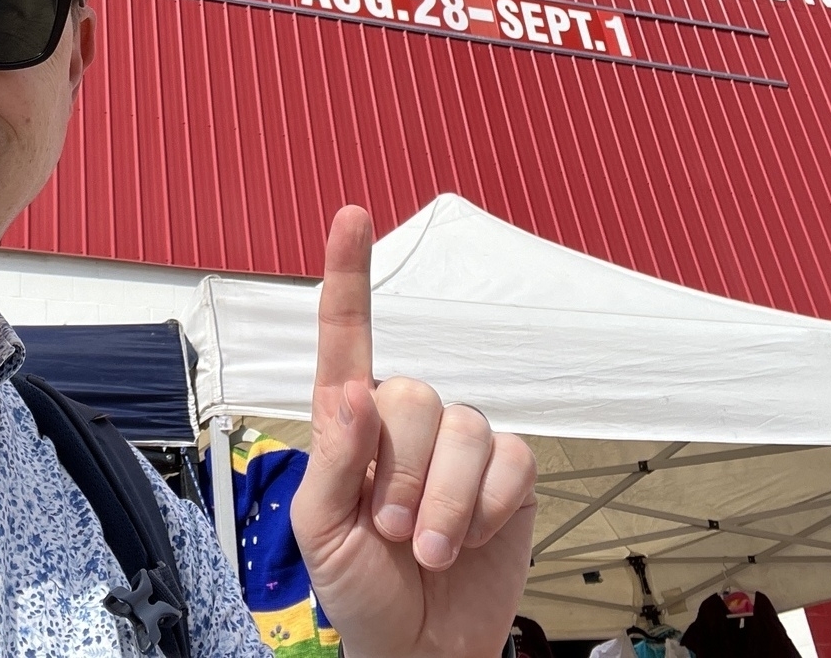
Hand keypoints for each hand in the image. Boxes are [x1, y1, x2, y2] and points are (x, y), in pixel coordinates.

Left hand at [290, 205, 537, 657]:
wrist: (419, 647)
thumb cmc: (358, 589)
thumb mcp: (320, 531)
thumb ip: (329, 458)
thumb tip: (350, 390)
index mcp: (348, 424)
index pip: (347, 338)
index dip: (349, 274)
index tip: (350, 216)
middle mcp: (405, 422)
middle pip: (413, 393)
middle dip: (402, 473)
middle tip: (393, 530)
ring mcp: (459, 445)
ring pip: (464, 428)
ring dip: (443, 503)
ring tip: (427, 546)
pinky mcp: (508, 474)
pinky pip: (510, 461)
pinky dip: (486, 510)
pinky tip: (470, 537)